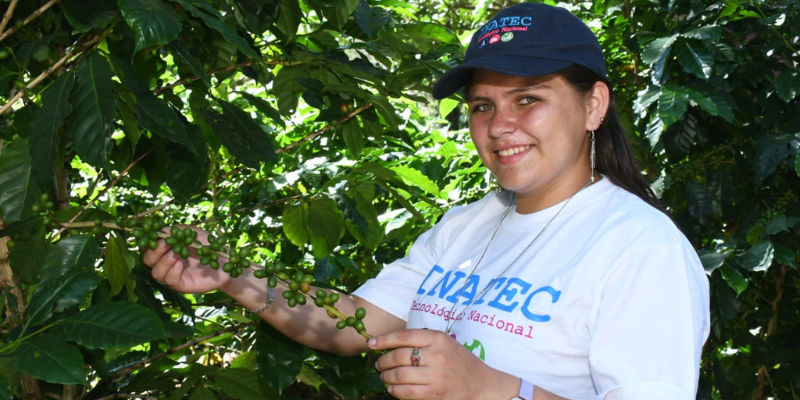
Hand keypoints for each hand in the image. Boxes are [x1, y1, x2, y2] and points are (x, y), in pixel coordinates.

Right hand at [142, 226, 231, 293]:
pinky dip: (172, 272)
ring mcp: (173, 274)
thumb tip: (162, 230)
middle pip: (148, 261)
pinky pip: (170, 281)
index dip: (148, 242)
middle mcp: (166, 263)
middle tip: (166, 244)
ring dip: (163, 262)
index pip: (148, 248)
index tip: (155, 235)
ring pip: (156, 273)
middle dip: (154, 252)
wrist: (226, 262)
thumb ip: (179, 231)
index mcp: (166, 249)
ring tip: (176, 254)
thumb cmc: (209, 246)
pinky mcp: (181, 285)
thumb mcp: (194, 233)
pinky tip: (180, 264)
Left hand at [368, 329, 518, 399]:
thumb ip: (421, 341)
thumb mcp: (445, 343)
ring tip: (384, 377)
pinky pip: (406, 392)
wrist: (482, 384)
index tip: (371, 343)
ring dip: (386, 377)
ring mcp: (436, 376)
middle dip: (383, 361)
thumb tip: (388, 344)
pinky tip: (393, 388)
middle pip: (398, 357)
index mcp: (438, 339)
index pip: (403, 336)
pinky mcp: (435, 394)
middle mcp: (437, 356)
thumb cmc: (459, 362)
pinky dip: (394, 390)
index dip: (383, 340)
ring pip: (399, 375)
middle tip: (378, 364)